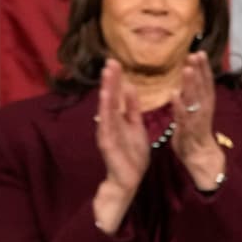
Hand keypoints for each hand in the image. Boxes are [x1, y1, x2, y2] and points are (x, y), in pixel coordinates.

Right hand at [93, 59, 149, 232]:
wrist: (130, 180)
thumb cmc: (133, 155)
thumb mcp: (137, 127)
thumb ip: (133, 109)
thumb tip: (129, 87)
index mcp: (119, 119)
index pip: (116, 95)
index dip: (116, 79)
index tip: (116, 62)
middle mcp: (110, 123)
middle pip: (109, 97)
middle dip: (110, 80)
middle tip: (110, 61)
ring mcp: (107, 132)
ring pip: (106, 108)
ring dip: (106, 90)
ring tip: (107, 74)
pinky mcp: (107, 142)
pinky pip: (106, 124)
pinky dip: (105, 110)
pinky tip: (105, 97)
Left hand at [170, 51, 225, 190]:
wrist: (200, 160)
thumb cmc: (194, 136)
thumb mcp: (192, 114)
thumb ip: (189, 100)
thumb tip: (184, 86)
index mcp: (204, 105)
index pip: (205, 84)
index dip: (203, 69)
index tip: (199, 53)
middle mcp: (204, 110)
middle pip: (204, 88)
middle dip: (201, 71)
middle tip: (196, 54)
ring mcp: (197, 121)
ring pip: (196, 100)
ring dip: (192, 85)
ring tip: (187, 69)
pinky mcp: (189, 132)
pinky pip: (183, 117)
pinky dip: (179, 105)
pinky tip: (174, 94)